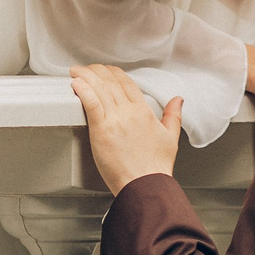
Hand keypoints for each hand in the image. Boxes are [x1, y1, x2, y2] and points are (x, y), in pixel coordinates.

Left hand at [69, 65, 182, 191]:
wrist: (146, 185)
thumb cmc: (155, 167)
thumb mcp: (171, 138)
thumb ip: (173, 116)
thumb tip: (178, 100)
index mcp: (144, 111)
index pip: (127, 82)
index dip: (114, 73)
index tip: (106, 70)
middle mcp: (129, 112)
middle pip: (111, 82)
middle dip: (97, 71)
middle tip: (87, 69)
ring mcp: (115, 120)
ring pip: (99, 88)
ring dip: (85, 76)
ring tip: (76, 71)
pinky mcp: (101, 130)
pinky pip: (91, 103)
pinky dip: (83, 90)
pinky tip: (76, 83)